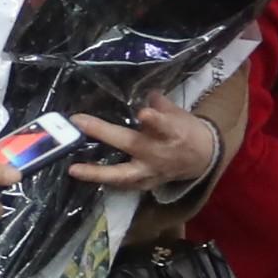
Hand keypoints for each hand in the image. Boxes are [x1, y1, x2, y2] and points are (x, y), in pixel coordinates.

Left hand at [72, 103, 220, 191]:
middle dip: (103, 132)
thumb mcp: (177, 113)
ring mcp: (151, 172)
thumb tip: (144, 92)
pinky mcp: (146, 184)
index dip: (154, 119)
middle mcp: (159, 153)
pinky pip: (123, 185)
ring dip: (97, 173)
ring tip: (73, 169)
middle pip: (131, 144)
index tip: (144, 113)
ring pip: (122, 175)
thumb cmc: (187, 130)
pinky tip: (84, 175)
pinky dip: (105, 181)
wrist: (203, 158)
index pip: (164, 125)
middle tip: (80, 122)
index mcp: (172, 132)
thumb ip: (158, 103)